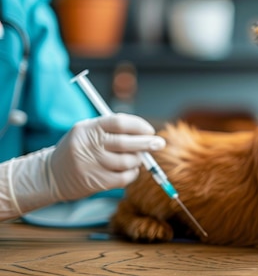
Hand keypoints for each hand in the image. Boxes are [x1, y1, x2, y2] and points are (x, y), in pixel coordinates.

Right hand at [48, 113, 165, 201]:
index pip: (119, 122)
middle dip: (147, 143)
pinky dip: (132, 174)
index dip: (139, 126)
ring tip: (137, 159)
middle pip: (125, 143)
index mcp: (87, 128)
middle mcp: (88, 145)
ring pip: (127, 162)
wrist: (51, 175)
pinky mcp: (95, 182)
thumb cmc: (79, 149)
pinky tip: (130, 171)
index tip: (150, 130)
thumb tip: (147, 134)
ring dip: (138, 160)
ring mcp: (91, 165)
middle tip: (159, 143)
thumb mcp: (88, 132)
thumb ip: (113, 130)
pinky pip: (124, 178)